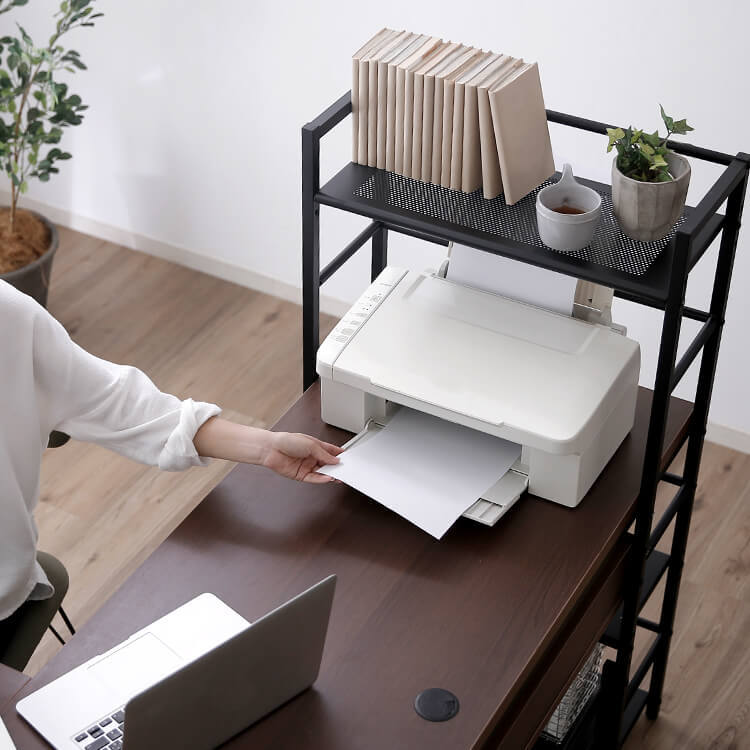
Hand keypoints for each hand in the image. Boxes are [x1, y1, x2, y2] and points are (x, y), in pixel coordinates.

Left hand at [193, 418, 340, 482]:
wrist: (271, 449)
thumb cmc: (286, 441)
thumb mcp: (310, 444)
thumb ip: (324, 453)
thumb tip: (335, 459)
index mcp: (315, 446)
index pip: (331, 451)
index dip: (339, 455)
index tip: (347, 458)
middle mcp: (311, 457)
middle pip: (328, 463)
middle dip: (336, 467)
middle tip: (345, 469)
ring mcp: (306, 466)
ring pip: (322, 473)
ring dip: (330, 474)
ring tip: (338, 476)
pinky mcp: (300, 475)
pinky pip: (314, 478)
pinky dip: (321, 479)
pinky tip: (327, 478)